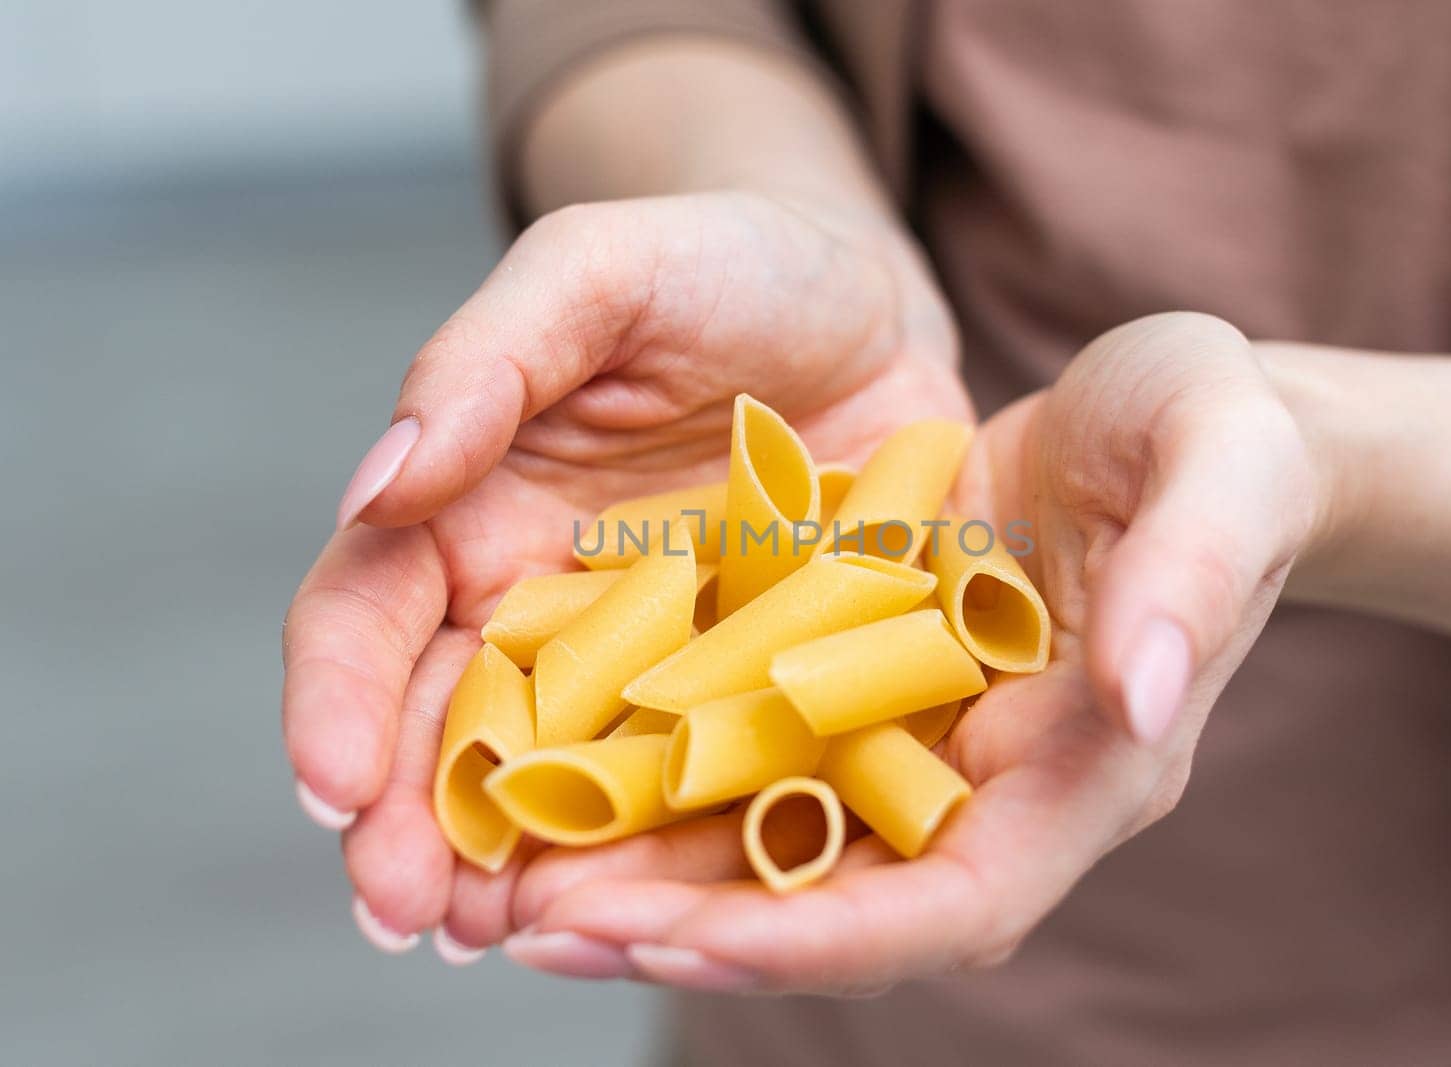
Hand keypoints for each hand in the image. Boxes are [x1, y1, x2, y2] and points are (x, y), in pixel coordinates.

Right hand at [280, 191, 970, 955]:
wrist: (864, 300)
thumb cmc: (724, 262)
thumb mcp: (602, 272)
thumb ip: (482, 362)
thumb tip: (373, 485)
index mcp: (472, 507)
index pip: (369, 617)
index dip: (338, 702)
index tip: (334, 787)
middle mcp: (539, 600)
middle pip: (446, 728)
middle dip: (410, 825)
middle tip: (405, 913)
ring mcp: (643, 657)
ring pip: (555, 779)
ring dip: (512, 866)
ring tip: (497, 941)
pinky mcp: (742, 684)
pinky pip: (690, 776)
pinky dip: (654, 845)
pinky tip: (641, 906)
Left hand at [497, 312, 1325, 992]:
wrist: (1166, 419)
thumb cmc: (1209, 428)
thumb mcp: (1221, 457)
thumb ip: (1196, 571)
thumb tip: (1145, 695)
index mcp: (1087, 765)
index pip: (957, 902)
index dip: (824, 943)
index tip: (685, 945)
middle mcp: (992, 785)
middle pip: (836, 905)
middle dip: (692, 931)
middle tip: (540, 927)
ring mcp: (921, 746)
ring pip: (774, 847)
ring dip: (650, 875)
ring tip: (514, 879)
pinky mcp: (863, 690)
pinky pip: (753, 759)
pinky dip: (661, 779)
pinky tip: (560, 765)